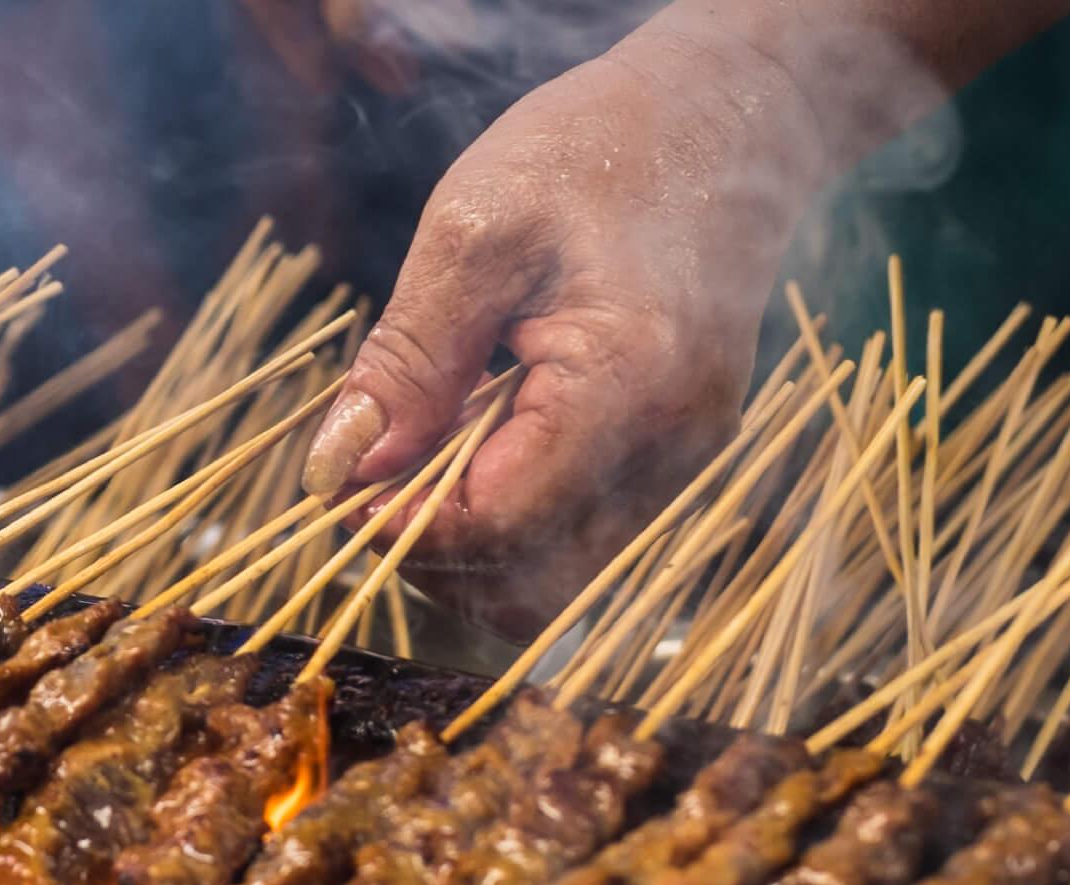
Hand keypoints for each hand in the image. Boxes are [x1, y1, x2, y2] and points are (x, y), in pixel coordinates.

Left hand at [299, 22, 838, 638]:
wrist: (729, 114)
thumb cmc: (599, 150)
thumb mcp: (474, 230)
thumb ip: (409, 359)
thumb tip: (340, 467)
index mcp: (628, 387)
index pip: (500, 527)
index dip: (404, 532)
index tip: (340, 496)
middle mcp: (675, 449)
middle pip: (534, 585)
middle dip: (433, 558)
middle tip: (367, 487)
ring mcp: (688, 462)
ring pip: (561, 579)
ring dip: (473, 549)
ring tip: (421, 462)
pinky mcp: (680, 457)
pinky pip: (587, 534)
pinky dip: (516, 520)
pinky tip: (476, 448)